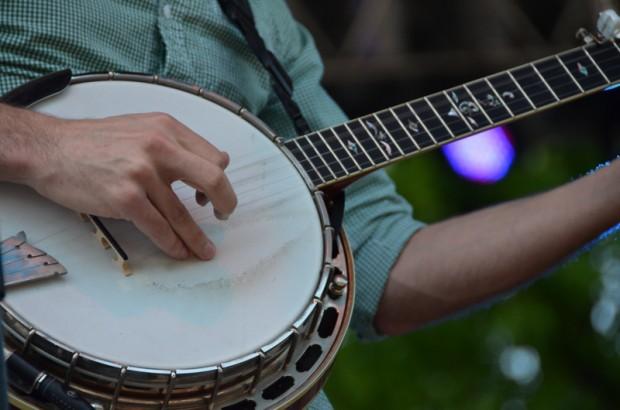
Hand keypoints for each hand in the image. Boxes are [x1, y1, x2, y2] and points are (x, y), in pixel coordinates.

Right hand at [23, 112, 236, 259]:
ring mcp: (142, 173)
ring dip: (198, 238)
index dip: (220, 179)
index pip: (214, 157)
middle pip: (212, 179)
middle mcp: (159, 147)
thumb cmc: (95, 141)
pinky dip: (173, 244)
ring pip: (183, 214)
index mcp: (167, 128)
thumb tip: (213, 164)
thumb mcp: (141, 127)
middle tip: (224, 217)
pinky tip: (179, 252)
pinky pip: (158, 228)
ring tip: (205, 251)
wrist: (49, 148)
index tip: (213, 194)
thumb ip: (174, 143)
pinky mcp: (124, 197)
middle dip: (225, 203)